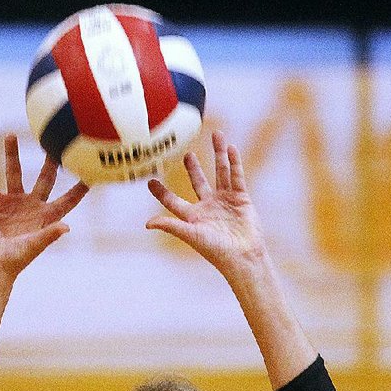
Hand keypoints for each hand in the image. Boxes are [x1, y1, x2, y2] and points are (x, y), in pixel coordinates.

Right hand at [0, 134, 88, 277]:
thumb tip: (67, 227)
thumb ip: (49, 235)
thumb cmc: (17, 259)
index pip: (67, 200)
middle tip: (54, 144)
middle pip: (44, 179)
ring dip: (11, 155)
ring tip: (10, 135)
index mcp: (46, 216)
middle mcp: (32, 205)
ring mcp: (13, 202)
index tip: (90, 175)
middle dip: (49, 163)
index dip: (79, 190)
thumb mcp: (35, 246)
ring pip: (13, 174)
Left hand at [146, 131, 266, 281]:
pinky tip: (231, 148)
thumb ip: (170, 226)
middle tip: (186, 153)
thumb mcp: (190, 235)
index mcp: (193, 216)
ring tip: (217, 134)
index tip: (150, 181)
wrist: (243, 256)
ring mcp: (225, 201)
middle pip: (199, 182)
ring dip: (219, 154)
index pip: (173, 201)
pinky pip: (237, 176)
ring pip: (220, 172)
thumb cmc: (215, 249)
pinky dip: (235, 163)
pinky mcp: (241, 199)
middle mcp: (208, 206)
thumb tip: (147, 224)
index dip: (162, 192)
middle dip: (194, 168)